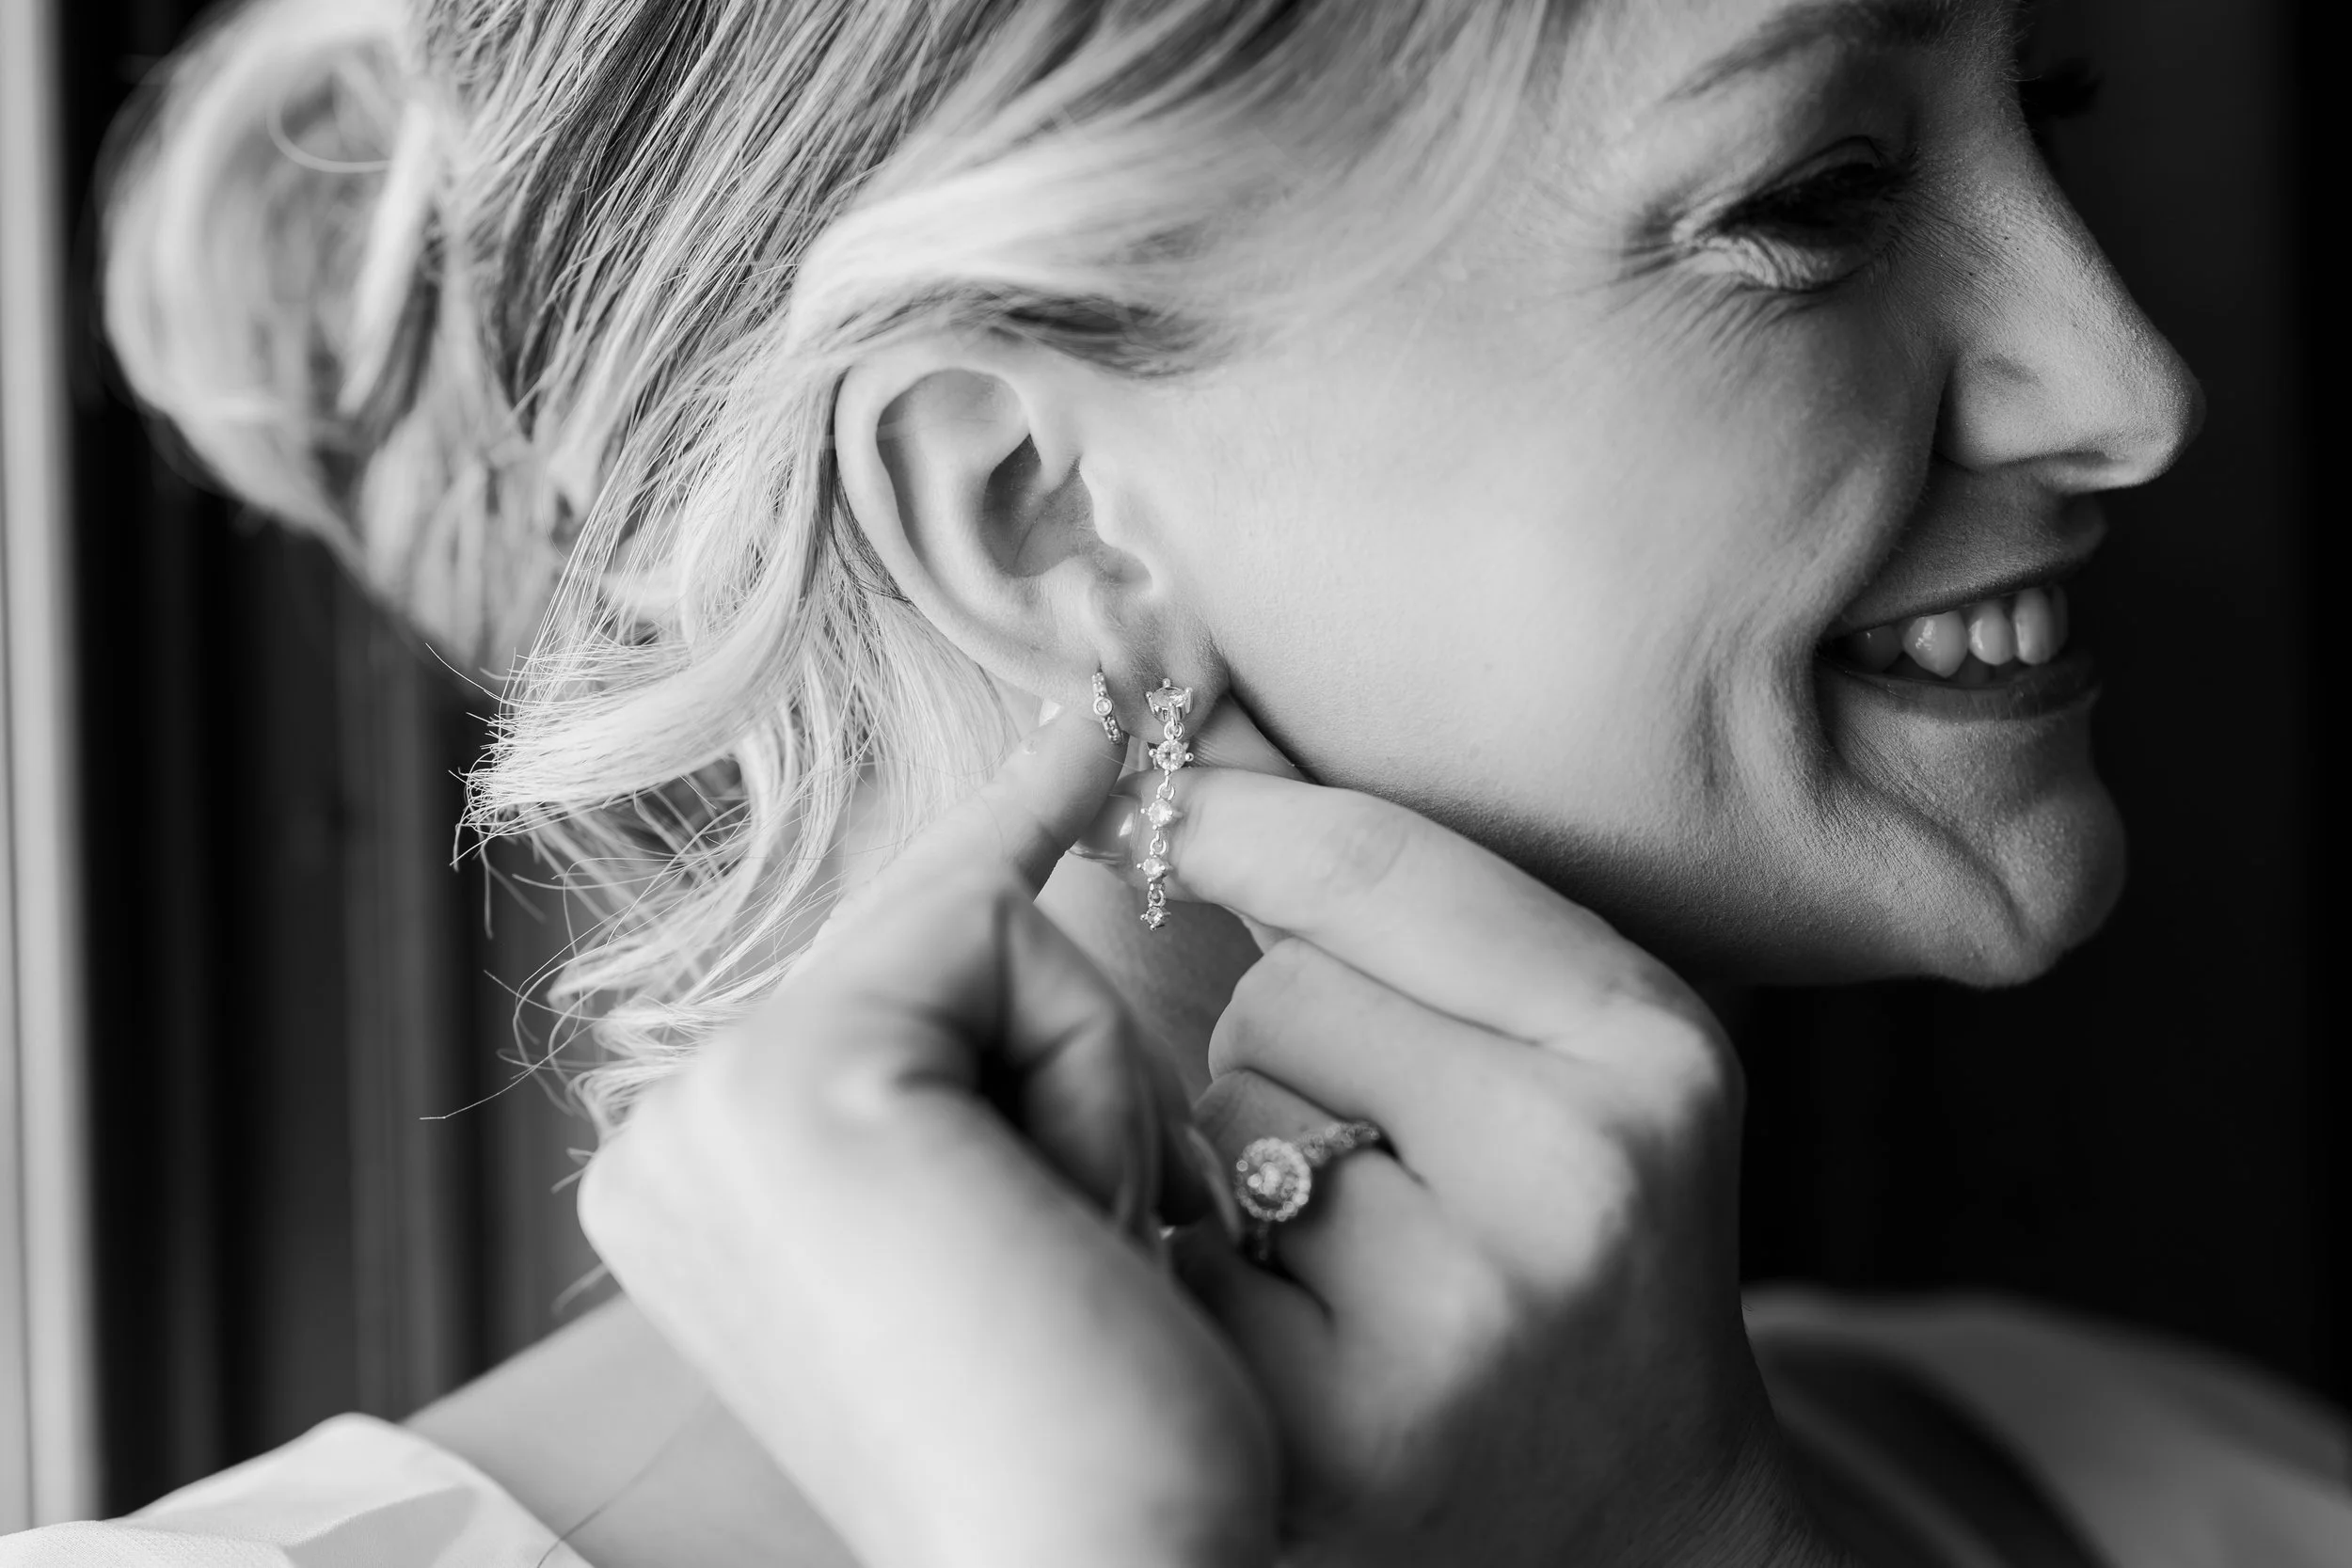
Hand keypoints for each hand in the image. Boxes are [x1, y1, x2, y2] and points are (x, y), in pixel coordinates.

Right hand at [578, 708, 1276, 1567]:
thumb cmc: (1097, 1450)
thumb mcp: (1011, 1222)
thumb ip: (965, 1082)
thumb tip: (1020, 899)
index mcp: (701, 1178)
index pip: (882, 970)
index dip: (996, 843)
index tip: (1091, 702)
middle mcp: (670, 1134)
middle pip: (947, 943)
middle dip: (1072, 1081)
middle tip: (1078, 1278)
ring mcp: (711, 1105)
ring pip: (991, 938)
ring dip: (1094, 1103)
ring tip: (1073, 1283)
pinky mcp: (800, 1079)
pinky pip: (1010, 939)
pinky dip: (1093, 1081)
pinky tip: (1075, 1231)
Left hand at [1126, 759, 1844, 1567]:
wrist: (1636, 1538)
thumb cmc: (1583, 1254)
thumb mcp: (1576, 1051)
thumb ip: (1410, 903)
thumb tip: (1184, 731)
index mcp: (1648, 1050)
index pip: (1375, 866)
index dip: (1232, 806)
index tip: (1135, 772)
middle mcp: (1572, 1182)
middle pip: (1278, 993)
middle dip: (1295, 1050)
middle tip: (1396, 1160)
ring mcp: (1451, 1324)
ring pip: (1221, 1115)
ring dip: (1251, 1163)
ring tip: (1363, 1260)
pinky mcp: (1335, 1436)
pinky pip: (1182, 1250)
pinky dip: (1212, 1273)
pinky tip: (1303, 1339)